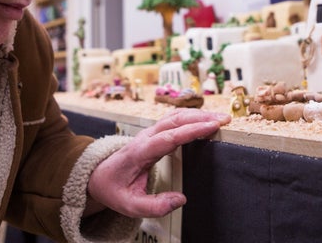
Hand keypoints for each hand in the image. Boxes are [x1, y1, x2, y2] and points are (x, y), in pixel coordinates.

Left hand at [86, 108, 229, 217]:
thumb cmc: (113, 189)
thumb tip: (181, 200)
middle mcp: (144, 137)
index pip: (168, 137)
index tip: (212, 127)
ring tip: (220, 119)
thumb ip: (154, 206)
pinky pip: (174, 120)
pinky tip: (205, 120)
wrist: (97, 176)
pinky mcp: (153, 133)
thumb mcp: (129, 205)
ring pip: (175, 117)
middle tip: (224, 121)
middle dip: (201, 118)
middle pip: (174, 120)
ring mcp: (148, 133)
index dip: (191, 130)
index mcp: (139, 152)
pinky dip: (191, 117)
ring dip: (198, 115)